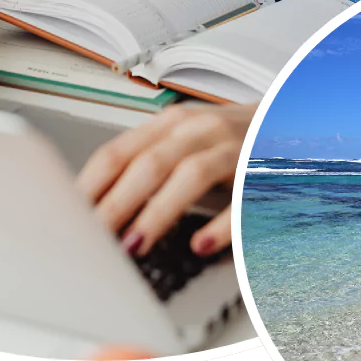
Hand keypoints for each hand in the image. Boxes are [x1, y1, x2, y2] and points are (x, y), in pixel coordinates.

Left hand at [76, 102, 256, 257]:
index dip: (91, 185)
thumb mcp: (183, 140)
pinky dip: (220, 223)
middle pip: (148, 164)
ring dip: (158, 212)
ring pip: (189, 175)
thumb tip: (95, 203)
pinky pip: (242, 196)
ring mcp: (232, 147)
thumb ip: (146, 162)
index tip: (69, 217)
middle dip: (116, 204)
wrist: (292, 116)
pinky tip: (201, 244)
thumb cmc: (228, 137)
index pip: (120, 151)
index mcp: (171, 123)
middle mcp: (198, 129)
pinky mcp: (262, 170)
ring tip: (135, 245)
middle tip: (93, 238)